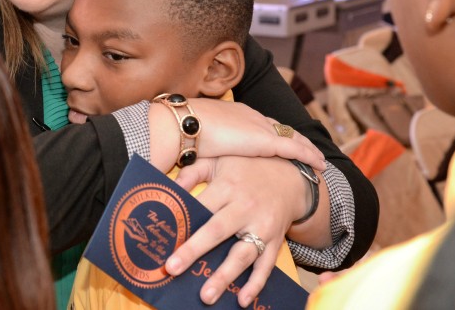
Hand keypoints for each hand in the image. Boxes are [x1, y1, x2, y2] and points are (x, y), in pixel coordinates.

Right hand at [149, 99, 325, 172]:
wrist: (184, 125)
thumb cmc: (182, 135)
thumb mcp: (197, 144)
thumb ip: (204, 153)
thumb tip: (194, 170)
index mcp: (235, 114)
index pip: (260, 124)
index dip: (273, 134)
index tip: (280, 141)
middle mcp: (252, 117)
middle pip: (280, 129)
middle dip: (294, 139)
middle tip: (308, 150)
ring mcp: (260, 128)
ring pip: (292, 138)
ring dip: (307, 148)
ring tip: (319, 160)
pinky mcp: (266, 141)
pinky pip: (296, 149)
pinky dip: (309, 156)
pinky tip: (320, 164)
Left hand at [167, 156, 312, 306]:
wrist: (290, 176)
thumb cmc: (248, 168)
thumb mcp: (221, 160)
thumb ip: (194, 171)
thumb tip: (173, 189)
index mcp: (228, 186)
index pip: (201, 206)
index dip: (183, 223)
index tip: (164, 239)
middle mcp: (245, 207)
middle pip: (217, 231)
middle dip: (194, 251)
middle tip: (172, 269)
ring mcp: (262, 226)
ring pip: (242, 254)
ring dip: (224, 276)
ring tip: (206, 296)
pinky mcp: (275, 240)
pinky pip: (265, 265)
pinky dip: (256, 284)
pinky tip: (242, 300)